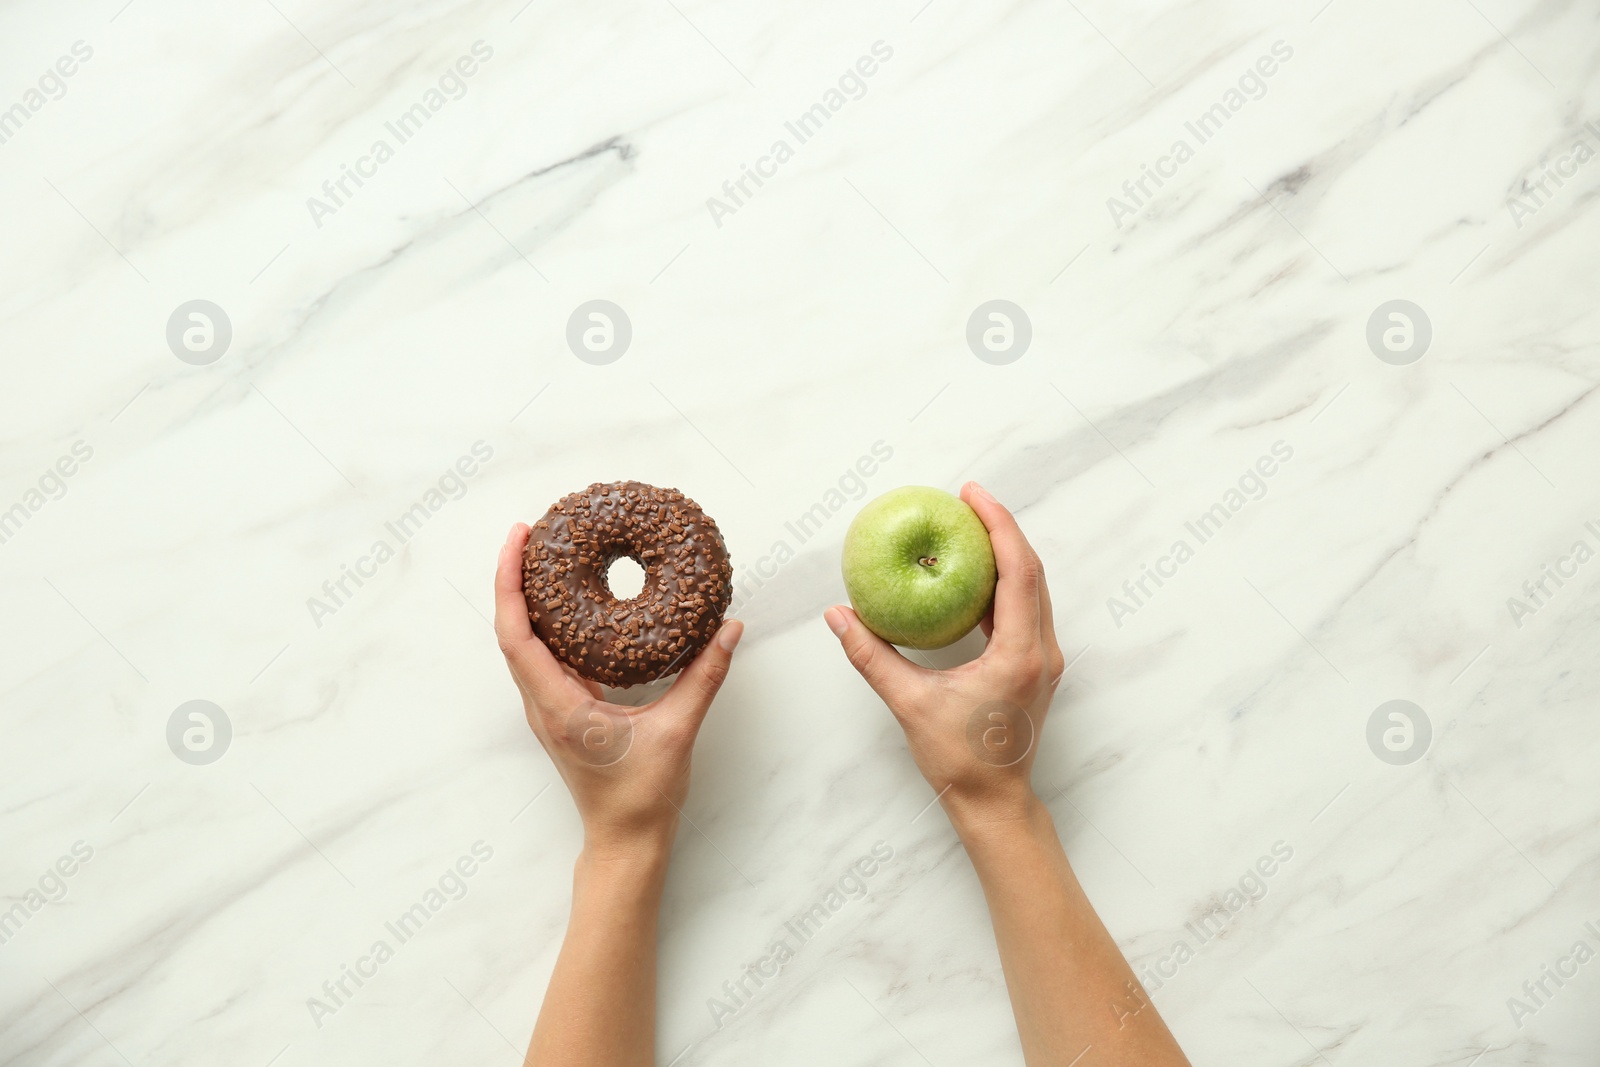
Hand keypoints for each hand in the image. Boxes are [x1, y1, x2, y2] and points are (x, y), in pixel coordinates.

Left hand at [494, 523, 742, 852]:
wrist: (626, 839)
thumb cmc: (642, 796)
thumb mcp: (678, 730)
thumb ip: (704, 676)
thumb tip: (728, 629)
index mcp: (557, 704)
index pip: (516, 632)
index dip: (510, 582)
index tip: (518, 539)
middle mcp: (542, 703)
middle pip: (511, 629)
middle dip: (514, 578)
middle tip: (531, 533)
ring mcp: (549, 708)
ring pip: (523, 644)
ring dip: (526, 600)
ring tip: (543, 558)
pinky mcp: (564, 711)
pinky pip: (544, 658)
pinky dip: (547, 625)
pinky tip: (570, 606)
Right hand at [825, 483, 1064, 826]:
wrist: (994, 803)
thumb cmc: (959, 760)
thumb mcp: (910, 704)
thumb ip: (872, 656)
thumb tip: (839, 615)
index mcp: (1021, 653)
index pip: (1018, 571)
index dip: (998, 525)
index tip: (971, 495)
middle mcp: (1042, 651)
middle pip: (1032, 571)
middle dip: (1002, 529)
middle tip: (967, 500)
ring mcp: (1043, 660)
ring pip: (1032, 590)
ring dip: (1004, 555)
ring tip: (968, 529)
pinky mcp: (1034, 668)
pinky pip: (1023, 611)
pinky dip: (1000, 586)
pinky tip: (969, 577)